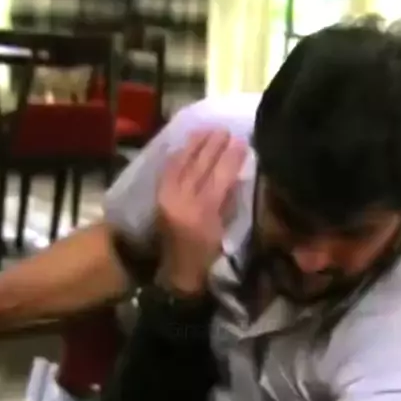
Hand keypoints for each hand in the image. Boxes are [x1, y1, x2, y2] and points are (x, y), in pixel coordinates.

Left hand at [156, 130, 246, 294]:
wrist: (173, 270)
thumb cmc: (205, 255)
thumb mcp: (224, 230)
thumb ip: (228, 201)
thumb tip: (235, 173)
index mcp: (204, 211)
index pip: (220, 176)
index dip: (231, 158)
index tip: (242, 142)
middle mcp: (183, 200)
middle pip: (200, 165)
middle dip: (213, 145)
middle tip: (225, 130)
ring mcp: (167, 195)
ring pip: (182, 162)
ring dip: (196, 144)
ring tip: (208, 130)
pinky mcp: (158, 195)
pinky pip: (169, 168)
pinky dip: (179, 154)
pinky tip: (188, 143)